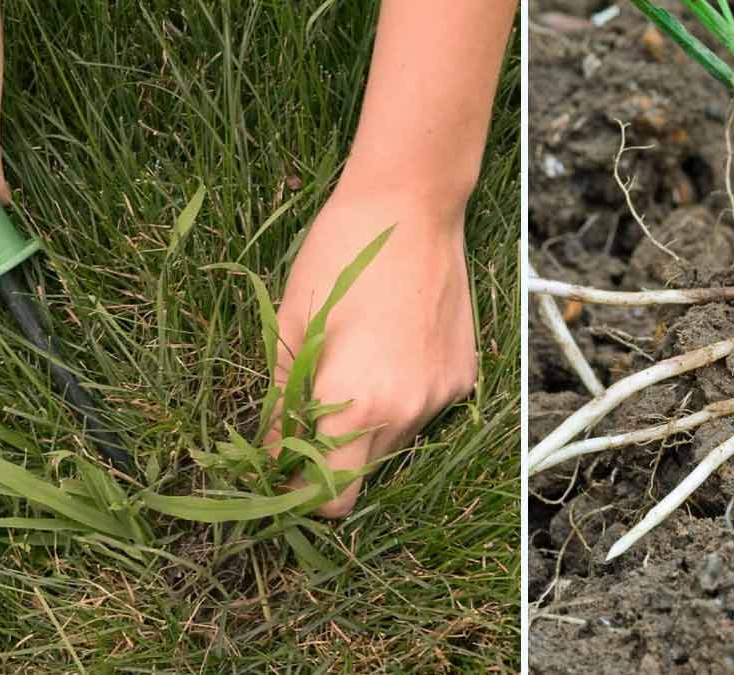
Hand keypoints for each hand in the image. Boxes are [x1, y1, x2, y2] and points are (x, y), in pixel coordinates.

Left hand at [267, 183, 477, 517]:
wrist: (412, 205)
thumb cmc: (338, 255)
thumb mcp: (291, 325)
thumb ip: (280, 401)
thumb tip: (270, 453)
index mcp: (355, 404)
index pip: (331, 497)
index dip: (301, 491)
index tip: (284, 465)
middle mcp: (406, 412)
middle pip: (362, 472)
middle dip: (331, 453)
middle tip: (309, 405)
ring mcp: (441, 396)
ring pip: (394, 441)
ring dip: (366, 424)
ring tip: (354, 364)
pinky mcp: (463, 376)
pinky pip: (423, 410)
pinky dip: (401, 397)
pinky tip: (391, 347)